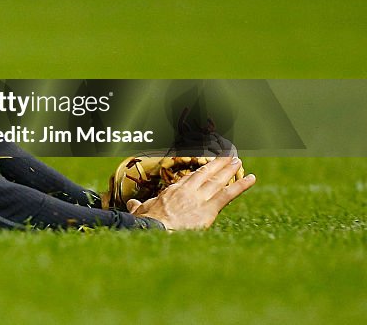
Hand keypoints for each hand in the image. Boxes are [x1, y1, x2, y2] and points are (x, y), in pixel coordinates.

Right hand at [126, 156, 255, 230]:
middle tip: (229, 155)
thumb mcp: (140, 211)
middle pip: (206, 173)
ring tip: (239, 161)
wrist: (154, 229)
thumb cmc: (146, 222)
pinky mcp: (209, 208)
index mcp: (173, 190)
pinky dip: (242, 185)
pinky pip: (228, 194)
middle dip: (218, 164)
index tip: (209, 165)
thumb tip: (132, 203)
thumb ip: (139, 206)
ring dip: (230, 169)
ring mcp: (199, 197)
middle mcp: (188, 190)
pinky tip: (252, 178)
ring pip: (218, 180)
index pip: (192, 178)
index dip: (203, 171)